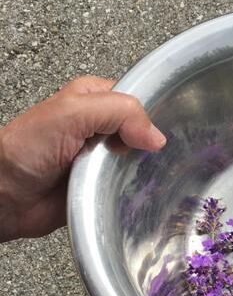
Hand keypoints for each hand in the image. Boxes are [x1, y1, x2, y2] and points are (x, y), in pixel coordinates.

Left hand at [0, 76, 165, 241]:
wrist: (6, 196)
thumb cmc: (24, 151)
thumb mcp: (70, 114)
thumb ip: (116, 112)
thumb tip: (155, 135)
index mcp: (93, 98)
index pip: (136, 99)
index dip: (146, 116)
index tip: (145, 136)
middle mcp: (100, 126)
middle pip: (143, 132)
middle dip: (146, 146)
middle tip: (136, 157)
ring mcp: (103, 157)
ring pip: (140, 161)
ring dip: (140, 171)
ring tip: (131, 176)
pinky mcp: (104, 184)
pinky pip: (131, 187)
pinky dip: (134, 191)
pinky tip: (132, 192)